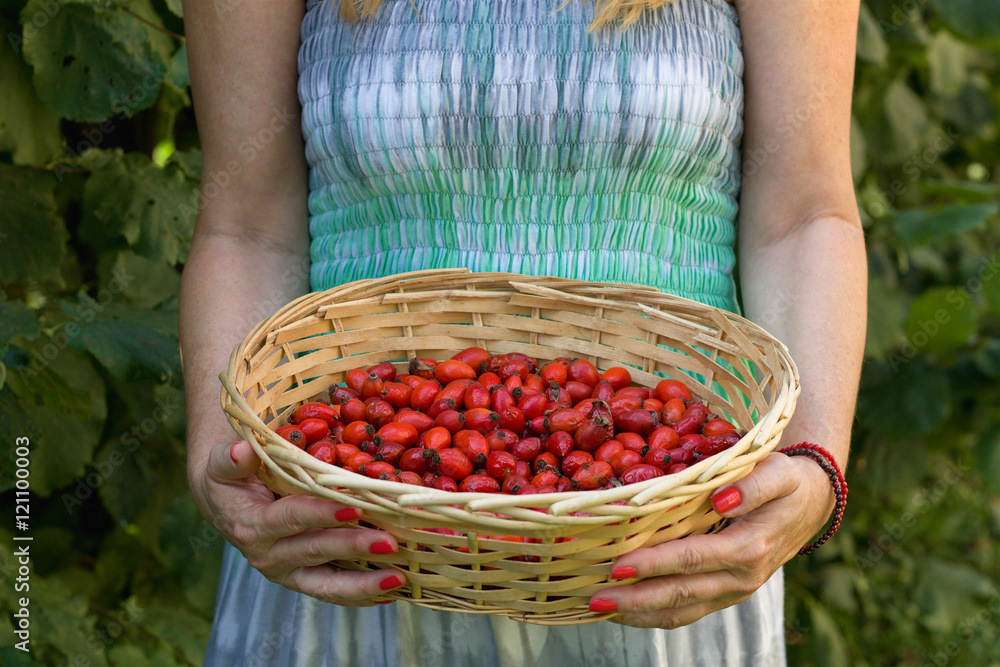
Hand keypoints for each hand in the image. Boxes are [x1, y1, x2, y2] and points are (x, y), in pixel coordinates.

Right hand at [189, 439, 405, 605]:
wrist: (225, 503)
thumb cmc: (229, 476)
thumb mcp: (222, 464)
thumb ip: (230, 459)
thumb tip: (241, 451)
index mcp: (252, 525)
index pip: (292, 518)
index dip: (322, 513)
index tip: (355, 507)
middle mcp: (268, 556)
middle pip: (316, 551)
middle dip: (354, 548)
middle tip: (391, 542)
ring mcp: (287, 572)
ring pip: (327, 584)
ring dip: (364, 584)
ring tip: (399, 578)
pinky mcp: (302, 579)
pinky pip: (333, 591)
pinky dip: (362, 596)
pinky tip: (393, 592)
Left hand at [589, 452, 834, 627]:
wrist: (811, 504)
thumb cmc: (788, 482)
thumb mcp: (778, 471)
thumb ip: (752, 484)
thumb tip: (720, 498)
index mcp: (750, 547)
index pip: (693, 559)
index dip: (655, 564)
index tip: (618, 565)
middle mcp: (740, 577)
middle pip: (681, 594)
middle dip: (635, 598)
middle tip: (594, 597)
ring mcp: (732, 591)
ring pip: (681, 612)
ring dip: (637, 614)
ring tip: (597, 608)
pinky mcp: (724, 594)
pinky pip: (685, 612)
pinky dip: (651, 614)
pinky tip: (622, 609)